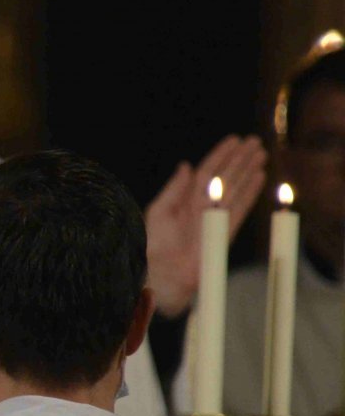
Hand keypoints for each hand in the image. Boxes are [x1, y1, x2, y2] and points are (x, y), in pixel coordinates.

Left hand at [143, 135, 265, 316]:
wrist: (161, 274)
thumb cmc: (154, 245)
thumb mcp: (159, 212)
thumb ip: (174, 189)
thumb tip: (185, 165)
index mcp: (185, 200)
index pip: (206, 172)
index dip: (220, 156)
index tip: (233, 140)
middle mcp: (202, 207)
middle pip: (224, 178)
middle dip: (239, 159)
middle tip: (254, 141)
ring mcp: (215, 218)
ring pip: (235, 189)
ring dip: (248, 171)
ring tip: (261, 154)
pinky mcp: (225, 231)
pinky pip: (240, 208)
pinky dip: (249, 192)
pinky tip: (258, 177)